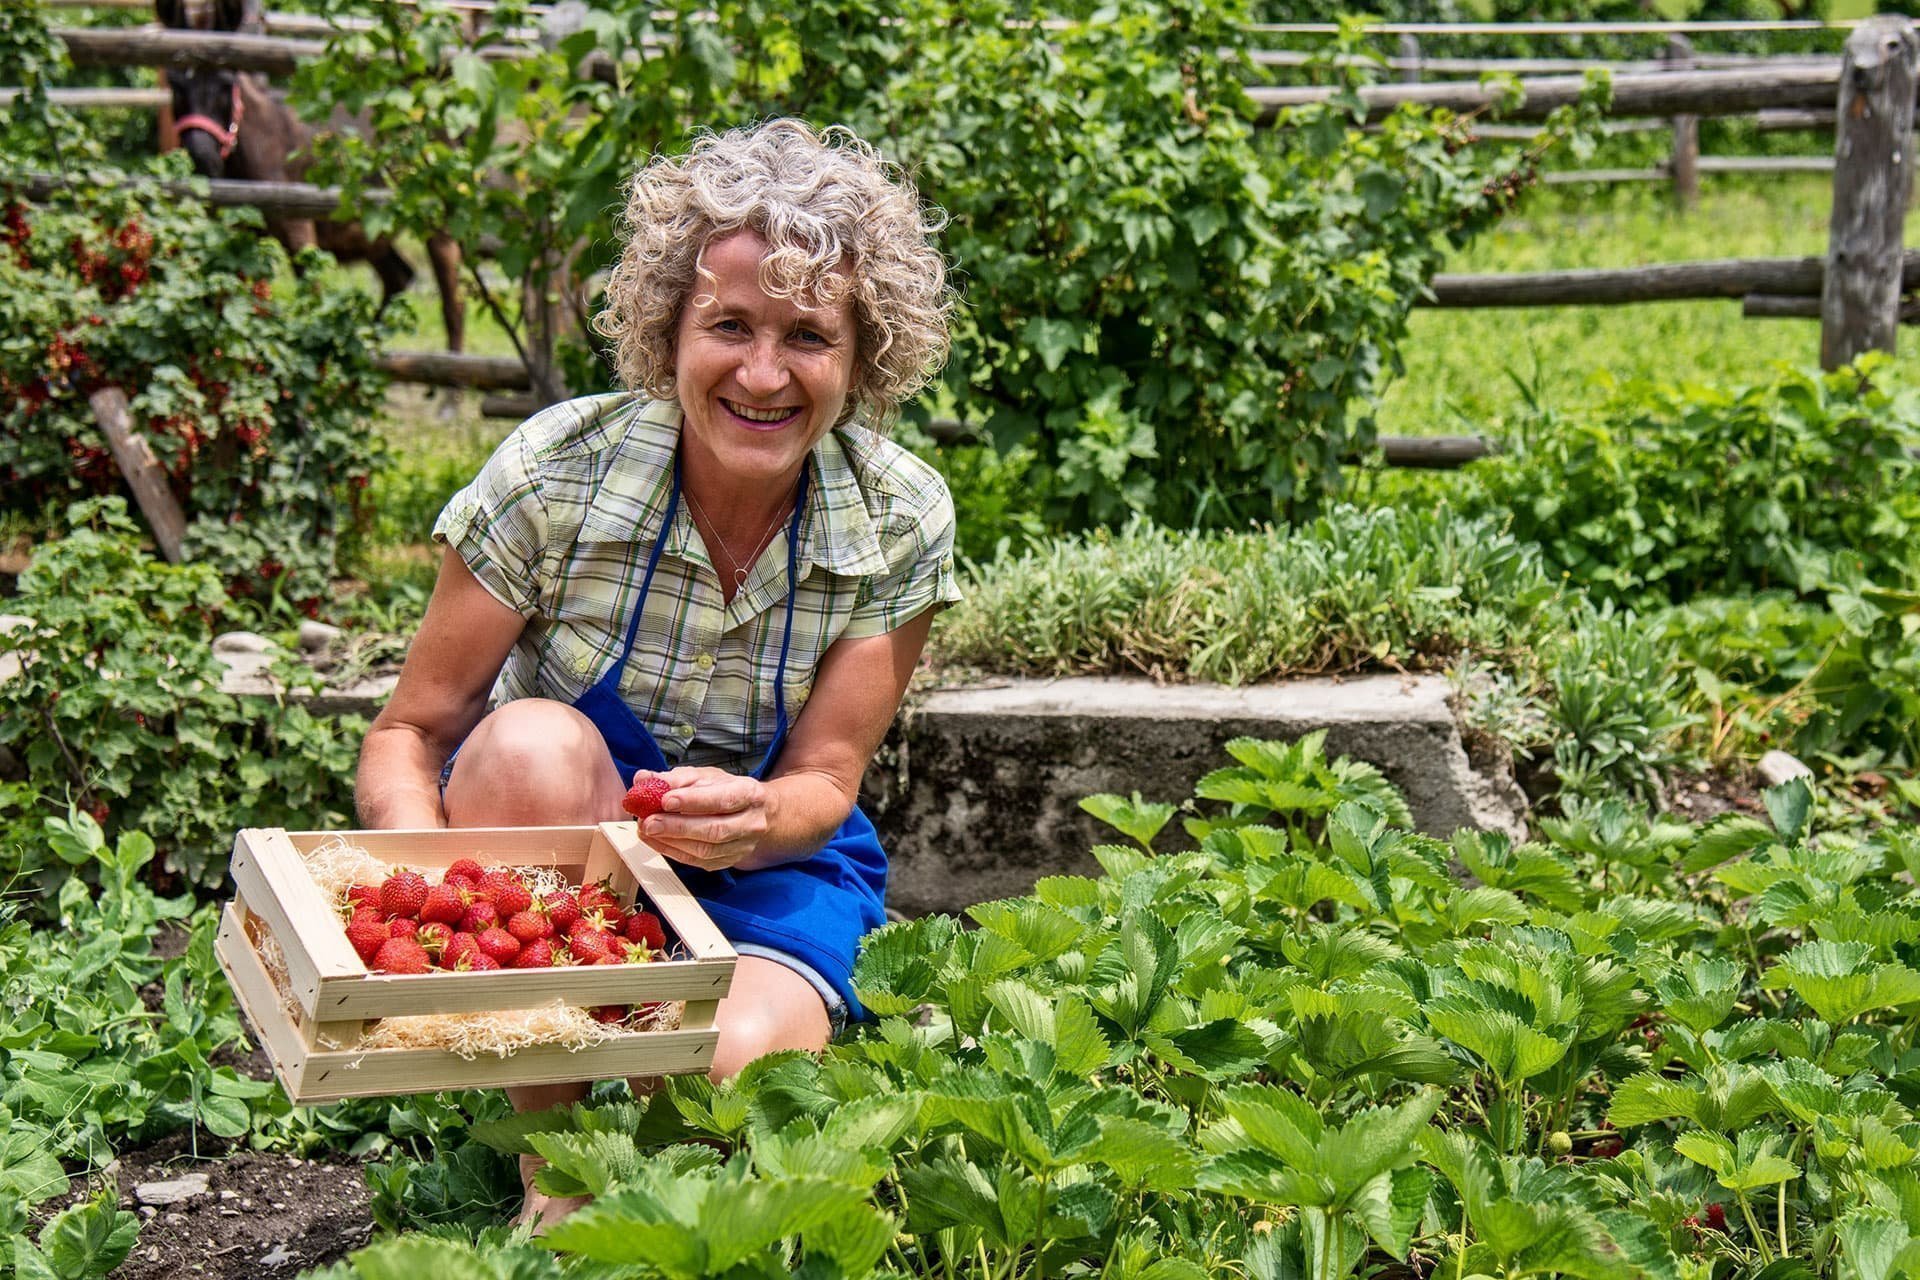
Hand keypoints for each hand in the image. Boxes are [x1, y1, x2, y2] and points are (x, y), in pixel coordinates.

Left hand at [631, 766, 772, 871]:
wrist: (754, 813)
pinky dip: (672, 851)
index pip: (723, 799)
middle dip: (677, 827)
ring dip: (671, 841)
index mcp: (749, 794)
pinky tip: (655, 840)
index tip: (666, 799)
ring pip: (705, 850)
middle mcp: (750, 823)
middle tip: (649, 821)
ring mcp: (741, 846)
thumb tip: (644, 779)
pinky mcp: (727, 861)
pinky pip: (697, 862)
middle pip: (714, 830)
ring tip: (647, 829)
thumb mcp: (705, 776)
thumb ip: (674, 778)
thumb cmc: (727, 791)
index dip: (693, 801)